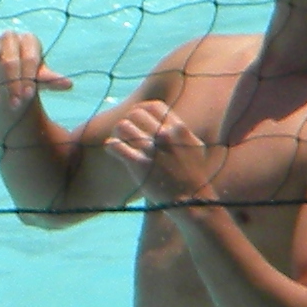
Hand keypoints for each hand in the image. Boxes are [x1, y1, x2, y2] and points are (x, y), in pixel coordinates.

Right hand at [0, 30, 70, 115]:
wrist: (6, 74)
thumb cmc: (27, 75)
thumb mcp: (40, 79)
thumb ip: (51, 80)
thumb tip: (68, 84)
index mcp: (29, 40)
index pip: (30, 58)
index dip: (28, 78)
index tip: (27, 97)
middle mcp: (8, 36)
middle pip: (9, 60)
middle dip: (11, 84)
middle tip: (14, 105)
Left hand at [100, 98, 219, 206]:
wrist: (192, 200)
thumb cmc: (194, 175)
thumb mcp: (195, 147)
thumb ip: (182, 132)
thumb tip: (170, 123)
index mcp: (178, 129)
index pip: (153, 106)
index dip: (141, 110)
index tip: (137, 118)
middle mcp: (164, 135)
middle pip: (135, 113)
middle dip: (129, 120)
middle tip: (127, 131)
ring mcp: (151, 149)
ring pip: (122, 126)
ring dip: (118, 132)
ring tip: (119, 140)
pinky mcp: (138, 164)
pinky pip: (115, 145)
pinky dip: (111, 145)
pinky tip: (113, 150)